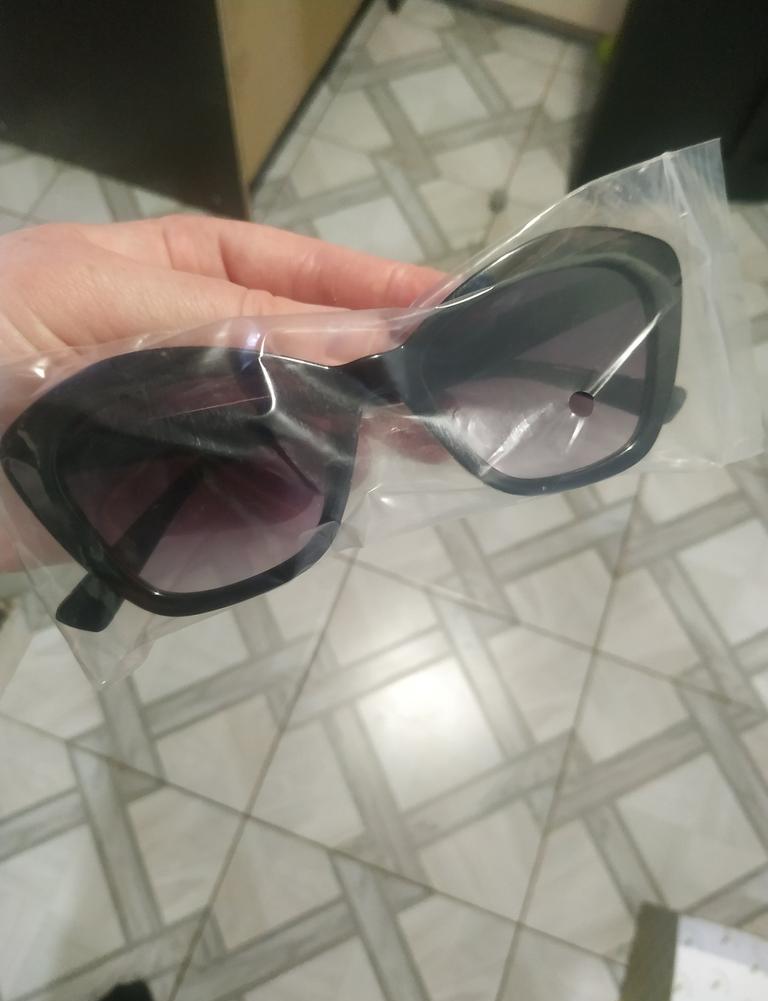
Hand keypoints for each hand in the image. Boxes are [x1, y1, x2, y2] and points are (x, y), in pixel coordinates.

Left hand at [0, 216, 442, 570]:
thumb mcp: (103, 300)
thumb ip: (232, 324)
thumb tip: (364, 337)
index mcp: (187, 274)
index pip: (305, 272)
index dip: (383, 285)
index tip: (461, 307)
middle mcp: (208, 347)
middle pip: (317, 353)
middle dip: (386, 368)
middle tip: (463, 395)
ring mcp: (201, 425)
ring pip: (298, 425)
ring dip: (358, 435)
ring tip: (429, 446)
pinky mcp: (184, 497)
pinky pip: (258, 494)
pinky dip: (302, 499)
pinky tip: (350, 497)